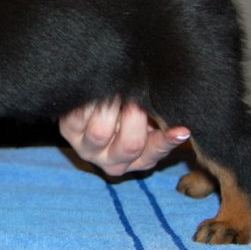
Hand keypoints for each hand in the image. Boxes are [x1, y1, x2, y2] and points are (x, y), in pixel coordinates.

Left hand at [59, 97, 189, 175]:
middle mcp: (113, 160)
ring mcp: (88, 148)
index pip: (156, 151)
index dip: (168, 141)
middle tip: (136, 95)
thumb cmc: (125, 106)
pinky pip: (80, 117)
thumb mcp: (147, 115)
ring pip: (101, 133)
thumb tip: (182, 119)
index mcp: (139, 159)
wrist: (89, 97)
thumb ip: (159, 116)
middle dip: (136, 116)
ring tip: (116, 89)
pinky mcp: (67, 131)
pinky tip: (97, 89)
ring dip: (111, 107)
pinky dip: (91, 101)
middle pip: (130, 145)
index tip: (182, 129)